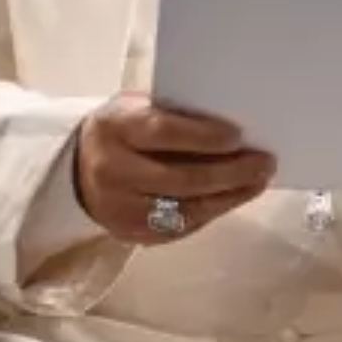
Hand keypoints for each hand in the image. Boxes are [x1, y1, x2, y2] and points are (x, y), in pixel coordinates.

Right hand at [73, 92, 275, 243]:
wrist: (77, 169)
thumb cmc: (124, 129)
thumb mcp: (138, 107)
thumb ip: (175, 113)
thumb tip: (234, 124)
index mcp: (116, 129)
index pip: (163, 133)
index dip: (203, 136)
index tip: (239, 135)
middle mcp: (113, 171)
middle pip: (180, 178)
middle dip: (229, 172)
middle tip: (264, 162)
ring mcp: (120, 209)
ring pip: (184, 209)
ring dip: (229, 196)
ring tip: (258, 182)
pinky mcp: (131, 234)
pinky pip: (180, 227)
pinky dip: (212, 212)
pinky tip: (234, 198)